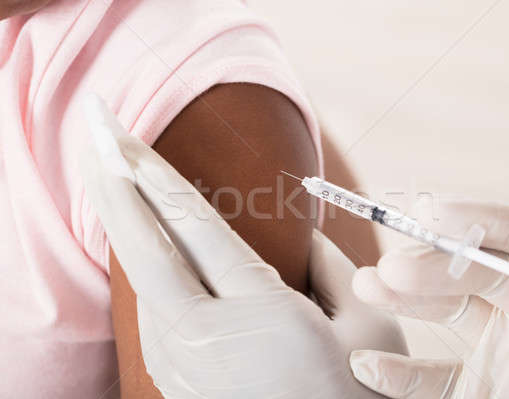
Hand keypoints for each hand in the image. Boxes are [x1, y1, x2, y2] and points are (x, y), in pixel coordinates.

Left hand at [80, 94, 407, 397]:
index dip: (159, 178)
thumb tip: (306, 232)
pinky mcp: (179, 382)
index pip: (197, 228)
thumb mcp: (369, 326)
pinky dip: (145, 268)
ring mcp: (185, 366)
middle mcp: (209, 339)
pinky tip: (144, 243)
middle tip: (96, 135)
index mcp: (263, 314)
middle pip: (147, 249)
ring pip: (144, 281)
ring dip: (126, 224)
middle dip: (117, 185)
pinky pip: (153, 312)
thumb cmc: (364, 393)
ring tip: (113, 180)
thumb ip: (332, 269)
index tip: (127, 140)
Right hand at [350, 199, 508, 397]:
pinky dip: (400, 375)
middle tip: (392, 267)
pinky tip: (369, 364)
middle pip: (473, 270)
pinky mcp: (477, 387)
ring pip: (445, 311)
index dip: (480, 218)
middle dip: (430, 264)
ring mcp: (499, 347)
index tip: (434, 212)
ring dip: (403, 299)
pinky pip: (433, 379)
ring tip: (368, 286)